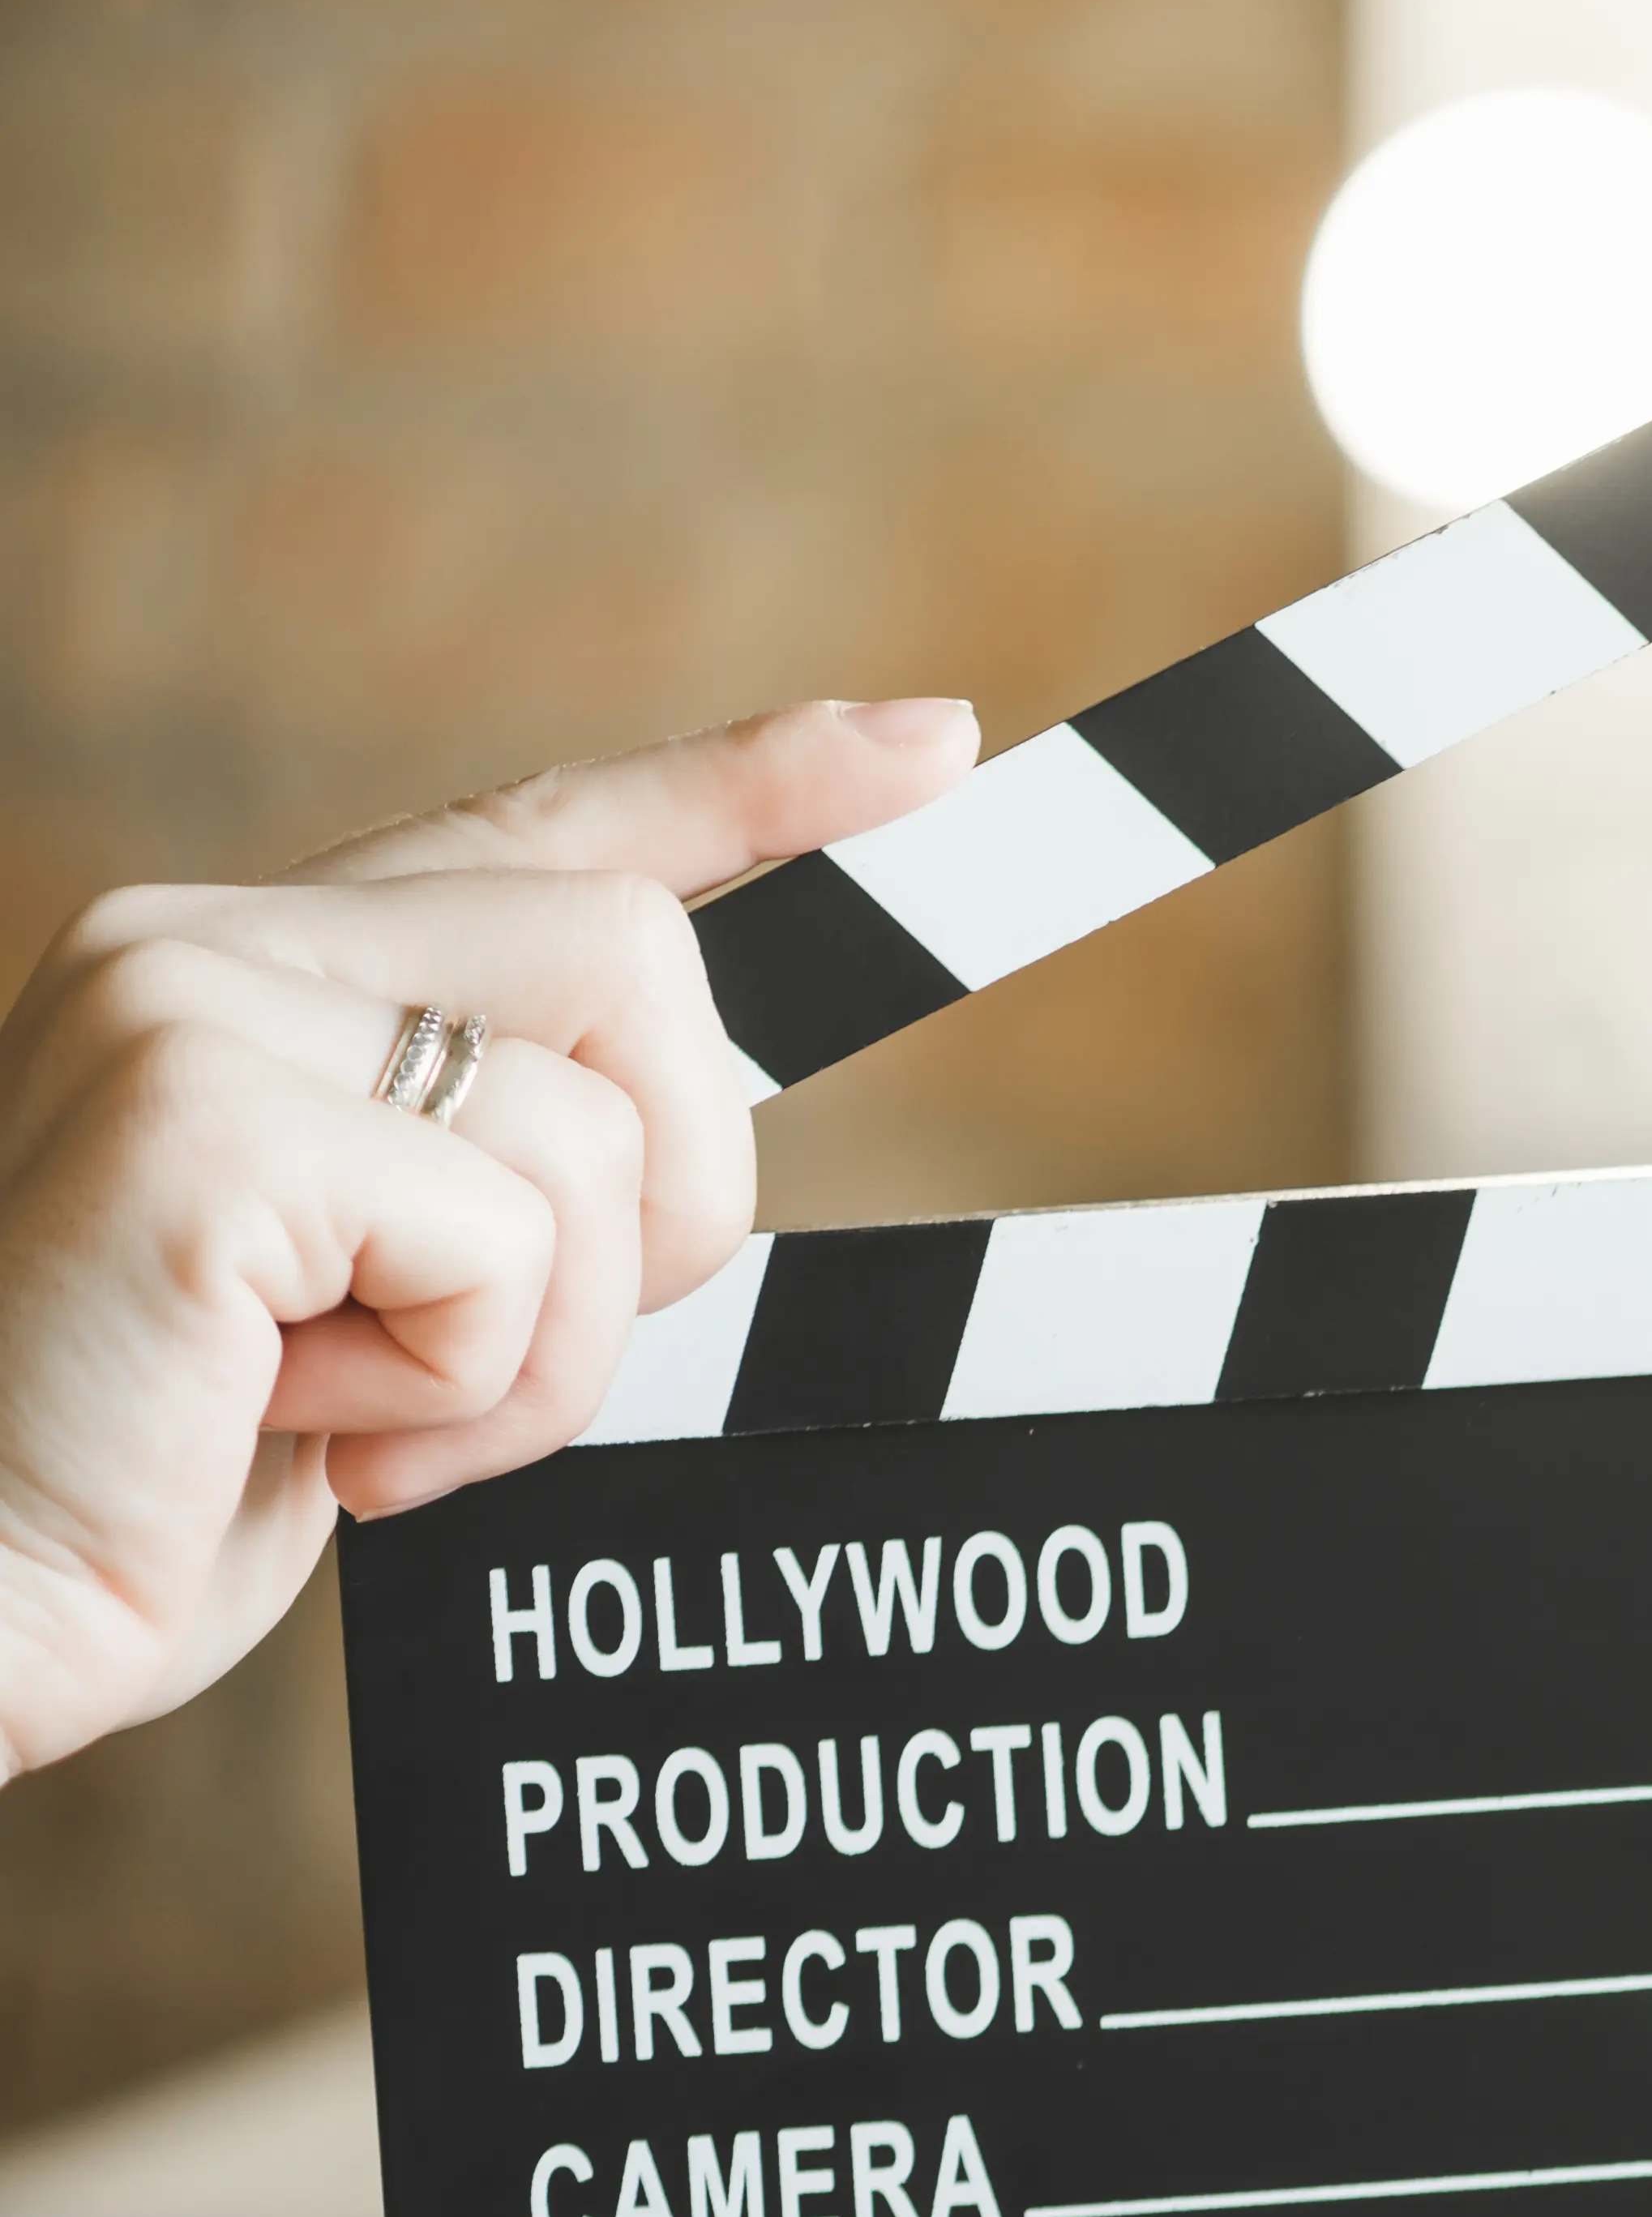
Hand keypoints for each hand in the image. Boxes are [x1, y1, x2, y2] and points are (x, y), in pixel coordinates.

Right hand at [0, 701, 976, 1780]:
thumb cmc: (156, 1475)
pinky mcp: (204, 1125)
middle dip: (662, 1196)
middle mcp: (205, 940)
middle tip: (493, 1355)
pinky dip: (463, 1387)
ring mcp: (190, 1009)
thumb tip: (685, 1127)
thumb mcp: (363, 1292)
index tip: (929, 741)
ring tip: (359, 1413)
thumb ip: (488, 1171)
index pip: (547, 827)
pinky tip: (306, 1430)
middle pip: (640, 961)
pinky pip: (508, 1241)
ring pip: (595, 1129)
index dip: (753, 784)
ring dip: (545, 1344)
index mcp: (252, 966)